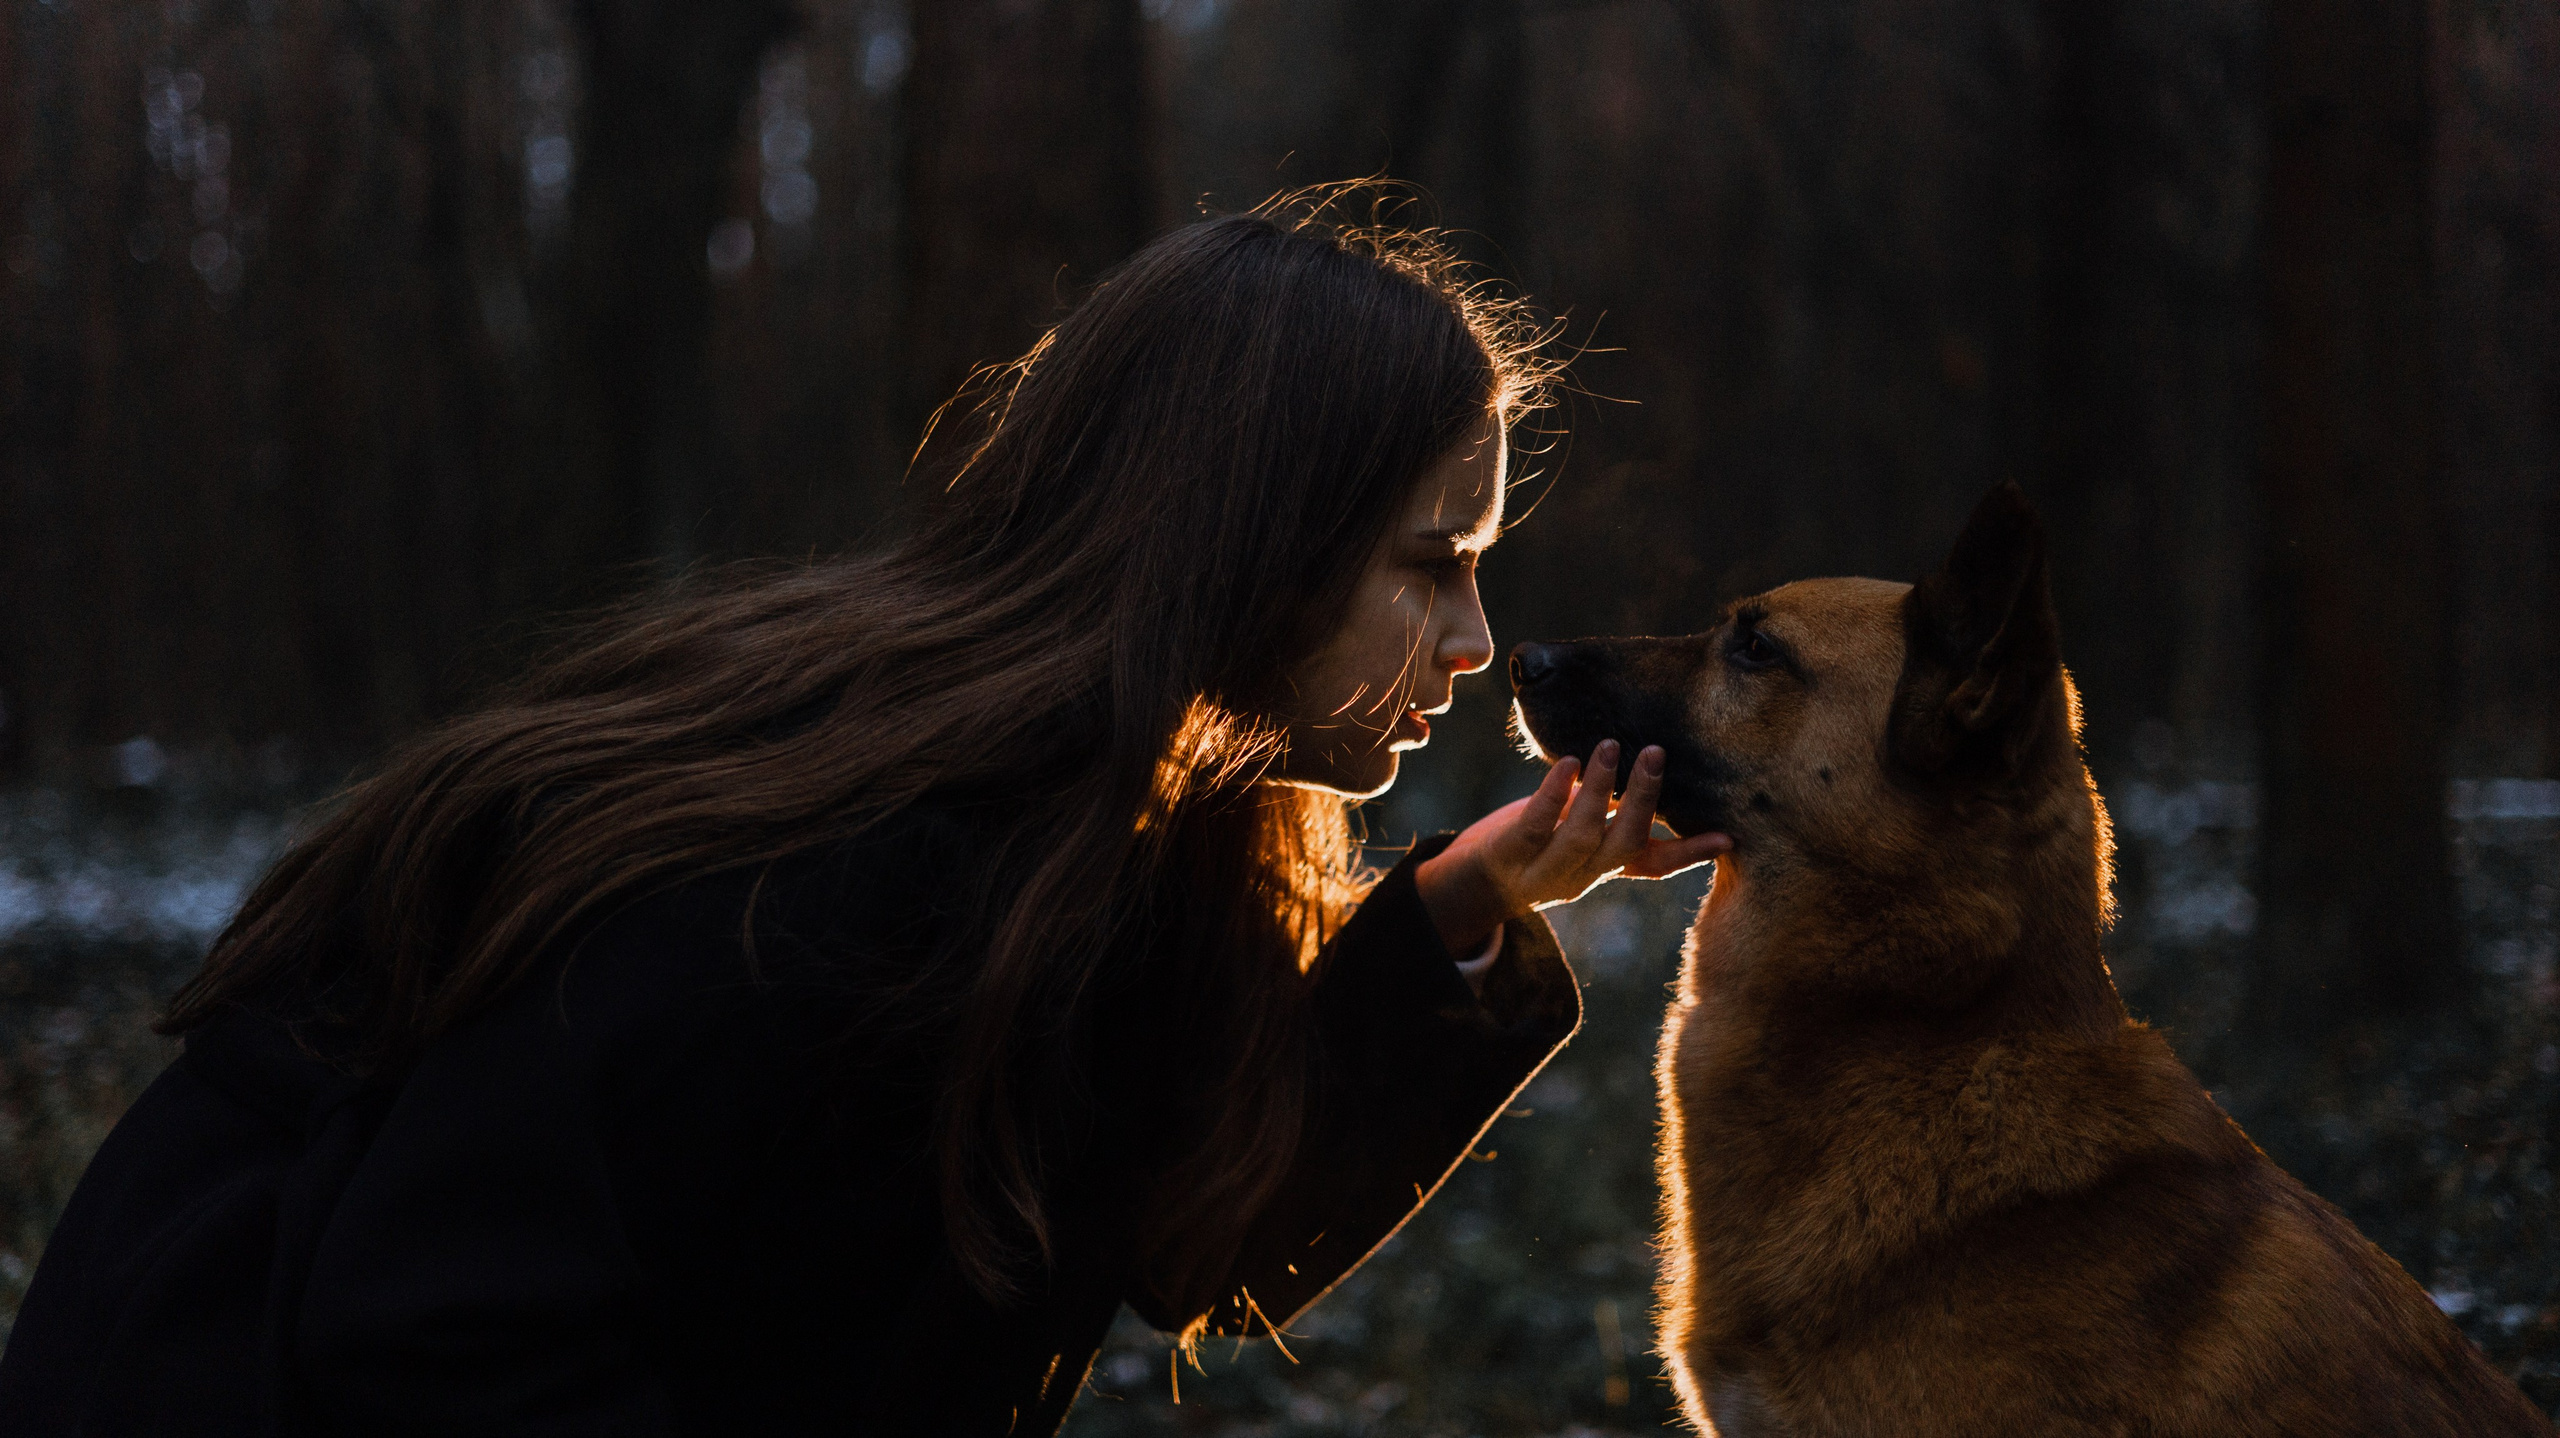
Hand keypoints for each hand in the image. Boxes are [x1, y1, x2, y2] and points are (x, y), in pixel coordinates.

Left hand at [1412, 740, 1733, 956]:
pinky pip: (1535, 824)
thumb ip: (1615, 820)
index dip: (1691, 853)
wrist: (1471, 886)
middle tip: (1656, 754)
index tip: (1728, 838)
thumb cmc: (1535, 846)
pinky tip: (1566, 763)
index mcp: (1604, 870)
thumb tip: (1654, 778)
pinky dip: (1553, 793)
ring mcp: (1544, 870)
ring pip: (1582, 835)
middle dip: (1642, 799)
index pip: (1655, 866)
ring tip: (1610, 747)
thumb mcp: (1581, 838)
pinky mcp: (1507, 855)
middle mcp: (1581, 876)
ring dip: (1598, 789)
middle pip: (1623, 844)